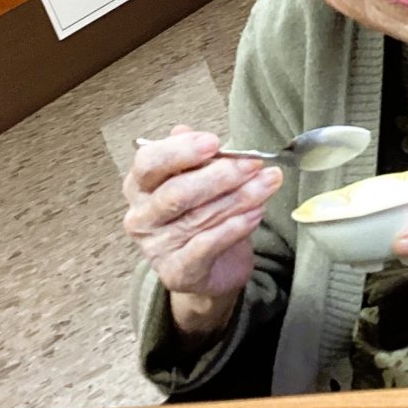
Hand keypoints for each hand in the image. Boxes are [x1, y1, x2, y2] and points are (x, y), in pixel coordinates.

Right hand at [123, 125, 283, 336]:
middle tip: (254, 163)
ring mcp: (155, 248)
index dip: (181, 150)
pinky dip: (235, 227)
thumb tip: (195, 134)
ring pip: (198, 217)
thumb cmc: (203, 211)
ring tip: (267, 183)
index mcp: (140, 185)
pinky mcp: (175, 273)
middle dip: (221, 175)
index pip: (149, 162)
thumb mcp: (201, 177)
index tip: (214, 142)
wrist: (213, 266)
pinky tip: (257, 213)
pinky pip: (207, 246)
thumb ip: (198, 157)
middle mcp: (141, 217)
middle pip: (177, 192)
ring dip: (240, 197)